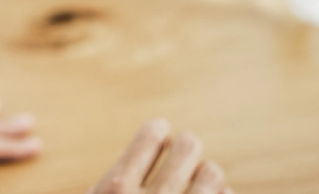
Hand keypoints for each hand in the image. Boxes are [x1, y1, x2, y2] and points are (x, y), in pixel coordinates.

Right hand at [88, 119, 229, 193]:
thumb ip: (106, 185)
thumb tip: (146, 144)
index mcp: (116, 189)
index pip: (150, 135)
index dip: (157, 130)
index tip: (161, 133)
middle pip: (188, 145)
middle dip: (185, 148)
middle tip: (181, 158)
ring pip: (212, 172)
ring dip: (205, 176)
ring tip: (195, 184)